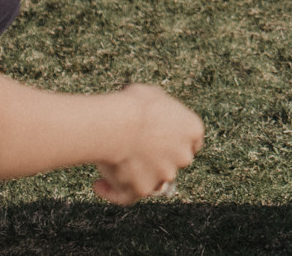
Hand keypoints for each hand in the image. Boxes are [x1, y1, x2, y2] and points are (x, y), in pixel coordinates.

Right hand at [93, 84, 202, 204]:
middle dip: (157, 160)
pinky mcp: (143, 189)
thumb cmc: (134, 104)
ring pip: (151, 180)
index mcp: (192, 130)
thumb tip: (150, 111)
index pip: (189, 142)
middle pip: (172, 163)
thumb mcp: (153, 96)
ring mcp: (164, 175)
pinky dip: (112, 192)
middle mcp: (184, 156)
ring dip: (135, 176)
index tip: (158, 141)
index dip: (173, 143)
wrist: (119, 123)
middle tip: (136, 152)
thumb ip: (159, 110)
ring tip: (113, 166)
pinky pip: (126, 196)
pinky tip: (99, 184)